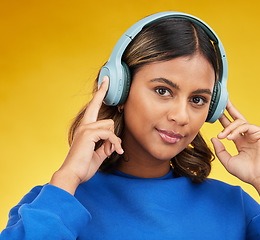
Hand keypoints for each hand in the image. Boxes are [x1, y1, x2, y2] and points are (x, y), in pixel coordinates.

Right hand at [50, 76, 122, 194]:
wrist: (72, 175)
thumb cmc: (83, 166)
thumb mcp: (99, 154)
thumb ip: (106, 145)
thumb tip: (115, 142)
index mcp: (86, 128)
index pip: (94, 107)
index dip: (100, 93)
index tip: (105, 80)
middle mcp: (85, 125)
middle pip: (108, 120)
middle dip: (111, 130)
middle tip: (111, 123)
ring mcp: (86, 128)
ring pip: (110, 127)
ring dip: (114, 142)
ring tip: (110, 153)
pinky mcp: (88, 134)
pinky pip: (109, 135)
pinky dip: (114, 145)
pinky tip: (113, 153)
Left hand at [211, 100, 259, 208]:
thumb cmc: (246, 172)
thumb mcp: (228, 161)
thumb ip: (220, 150)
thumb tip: (214, 138)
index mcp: (240, 141)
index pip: (230, 126)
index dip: (222, 118)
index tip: (214, 112)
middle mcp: (247, 136)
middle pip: (237, 117)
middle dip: (229, 108)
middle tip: (221, 99)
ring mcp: (255, 133)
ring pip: (239, 122)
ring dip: (228, 128)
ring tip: (222, 136)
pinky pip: (246, 126)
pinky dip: (236, 131)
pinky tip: (230, 138)